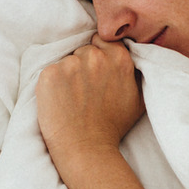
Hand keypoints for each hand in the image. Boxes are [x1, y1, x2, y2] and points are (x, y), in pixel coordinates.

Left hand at [36, 35, 144, 162]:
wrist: (86, 147)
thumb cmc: (112, 126)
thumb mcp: (138, 96)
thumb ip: (136, 70)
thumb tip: (135, 54)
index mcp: (119, 58)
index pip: (102, 40)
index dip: (98, 54)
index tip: (96, 72)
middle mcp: (95, 57)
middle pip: (83, 50)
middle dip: (83, 66)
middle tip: (85, 91)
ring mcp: (71, 64)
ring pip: (66, 61)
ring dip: (67, 75)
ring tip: (72, 98)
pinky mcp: (50, 74)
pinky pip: (49, 71)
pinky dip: (52, 84)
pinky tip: (60, 101)